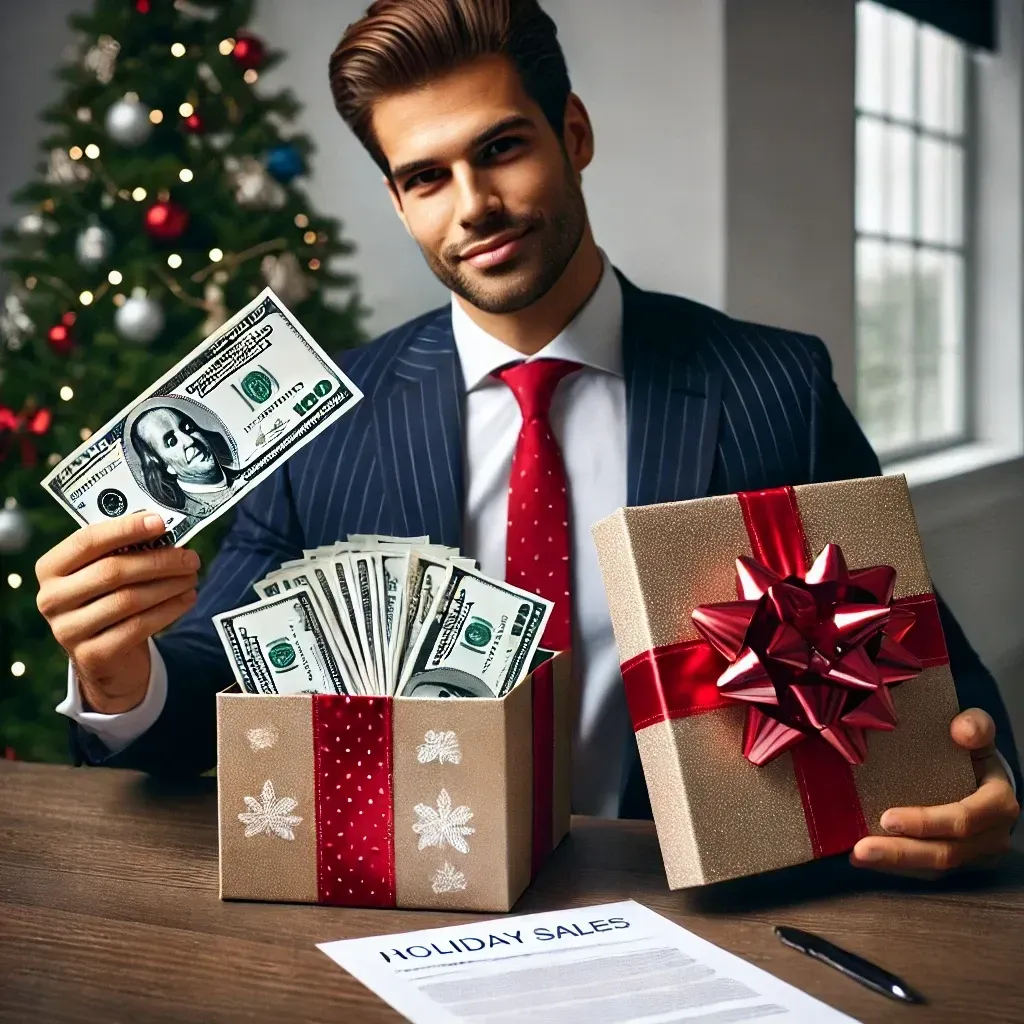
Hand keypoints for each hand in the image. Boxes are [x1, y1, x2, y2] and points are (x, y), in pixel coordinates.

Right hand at [36, 512, 199, 713]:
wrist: (105, 658)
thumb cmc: (108, 601)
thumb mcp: (105, 574)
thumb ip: (124, 551)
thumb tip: (164, 529)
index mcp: (50, 569)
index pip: (86, 541)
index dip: (125, 529)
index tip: (160, 522)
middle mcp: (51, 598)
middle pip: (112, 571)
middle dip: (158, 561)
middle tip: (190, 557)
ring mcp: (68, 630)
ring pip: (128, 600)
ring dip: (168, 585)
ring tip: (192, 577)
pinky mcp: (92, 655)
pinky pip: (138, 626)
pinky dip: (169, 610)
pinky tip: (187, 598)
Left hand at [850, 708, 1019, 877]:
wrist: (988, 778)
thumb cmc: (975, 754)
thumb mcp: (979, 734)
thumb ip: (976, 727)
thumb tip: (961, 730)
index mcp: (997, 804)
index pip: (963, 819)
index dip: (926, 822)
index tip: (887, 818)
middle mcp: (991, 836)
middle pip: (946, 852)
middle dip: (901, 852)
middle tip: (862, 849)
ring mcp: (976, 855)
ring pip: (935, 867)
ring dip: (894, 864)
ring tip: (858, 857)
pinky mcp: (959, 863)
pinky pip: (927, 872)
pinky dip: (897, 867)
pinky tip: (867, 860)